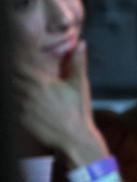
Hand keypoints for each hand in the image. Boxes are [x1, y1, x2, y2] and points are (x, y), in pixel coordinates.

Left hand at [13, 41, 108, 166]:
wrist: (75, 138)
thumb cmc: (78, 111)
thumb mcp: (80, 85)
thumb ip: (78, 63)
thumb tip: (81, 43)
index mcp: (41, 83)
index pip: (19, 68)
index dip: (15, 65)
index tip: (14, 62)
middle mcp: (29, 94)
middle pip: (11, 81)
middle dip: (13, 78)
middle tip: (18, 78)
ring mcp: (23, 108)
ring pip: (10, 95)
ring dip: (14, 92)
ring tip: (25, 94)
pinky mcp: (21, 121)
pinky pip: (11, 110)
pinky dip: (14, 106)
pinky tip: (23, 107)